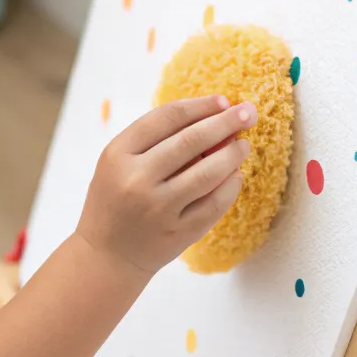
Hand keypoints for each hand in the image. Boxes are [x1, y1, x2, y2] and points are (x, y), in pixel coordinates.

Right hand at [76, 96, 254, 276]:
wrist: (106, 256)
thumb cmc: (116, 200)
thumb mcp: (120, 163)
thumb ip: (157, 139)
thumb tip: (215, 115)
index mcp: (118, 154)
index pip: (167, 117)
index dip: (201, 106)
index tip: (224, 101)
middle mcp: (137, 180)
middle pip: (191, 140)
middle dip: (226, 122)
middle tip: (250, 112)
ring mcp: (159, 209)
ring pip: (209, 172)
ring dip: (233, 154)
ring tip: (243, 145)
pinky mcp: (178, 233)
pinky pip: (216, 203)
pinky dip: (231, 185)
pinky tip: (235, 175)